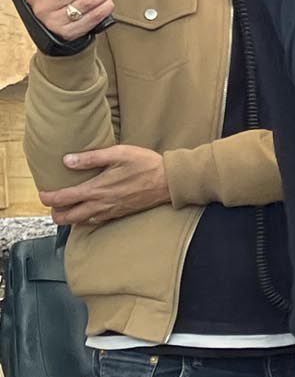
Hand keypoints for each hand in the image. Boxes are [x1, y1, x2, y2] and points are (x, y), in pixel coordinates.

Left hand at [40, 145, 169, 225]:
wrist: (170, 181)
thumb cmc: (146, 164)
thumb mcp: (119, 153)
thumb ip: (92, 158)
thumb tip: (67, 160)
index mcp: (98, 189)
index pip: (64, 198)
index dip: (49, 198)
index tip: (43, 194)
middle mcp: (102, 204)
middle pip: (69, 218)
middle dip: (56, 214)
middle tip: (53, 206)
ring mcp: (111, 211)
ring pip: (81, 222)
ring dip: (70, 218)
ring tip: (68, 208)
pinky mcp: (120, 213)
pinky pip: (97, 221)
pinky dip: (86, 218)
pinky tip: (88, 210)